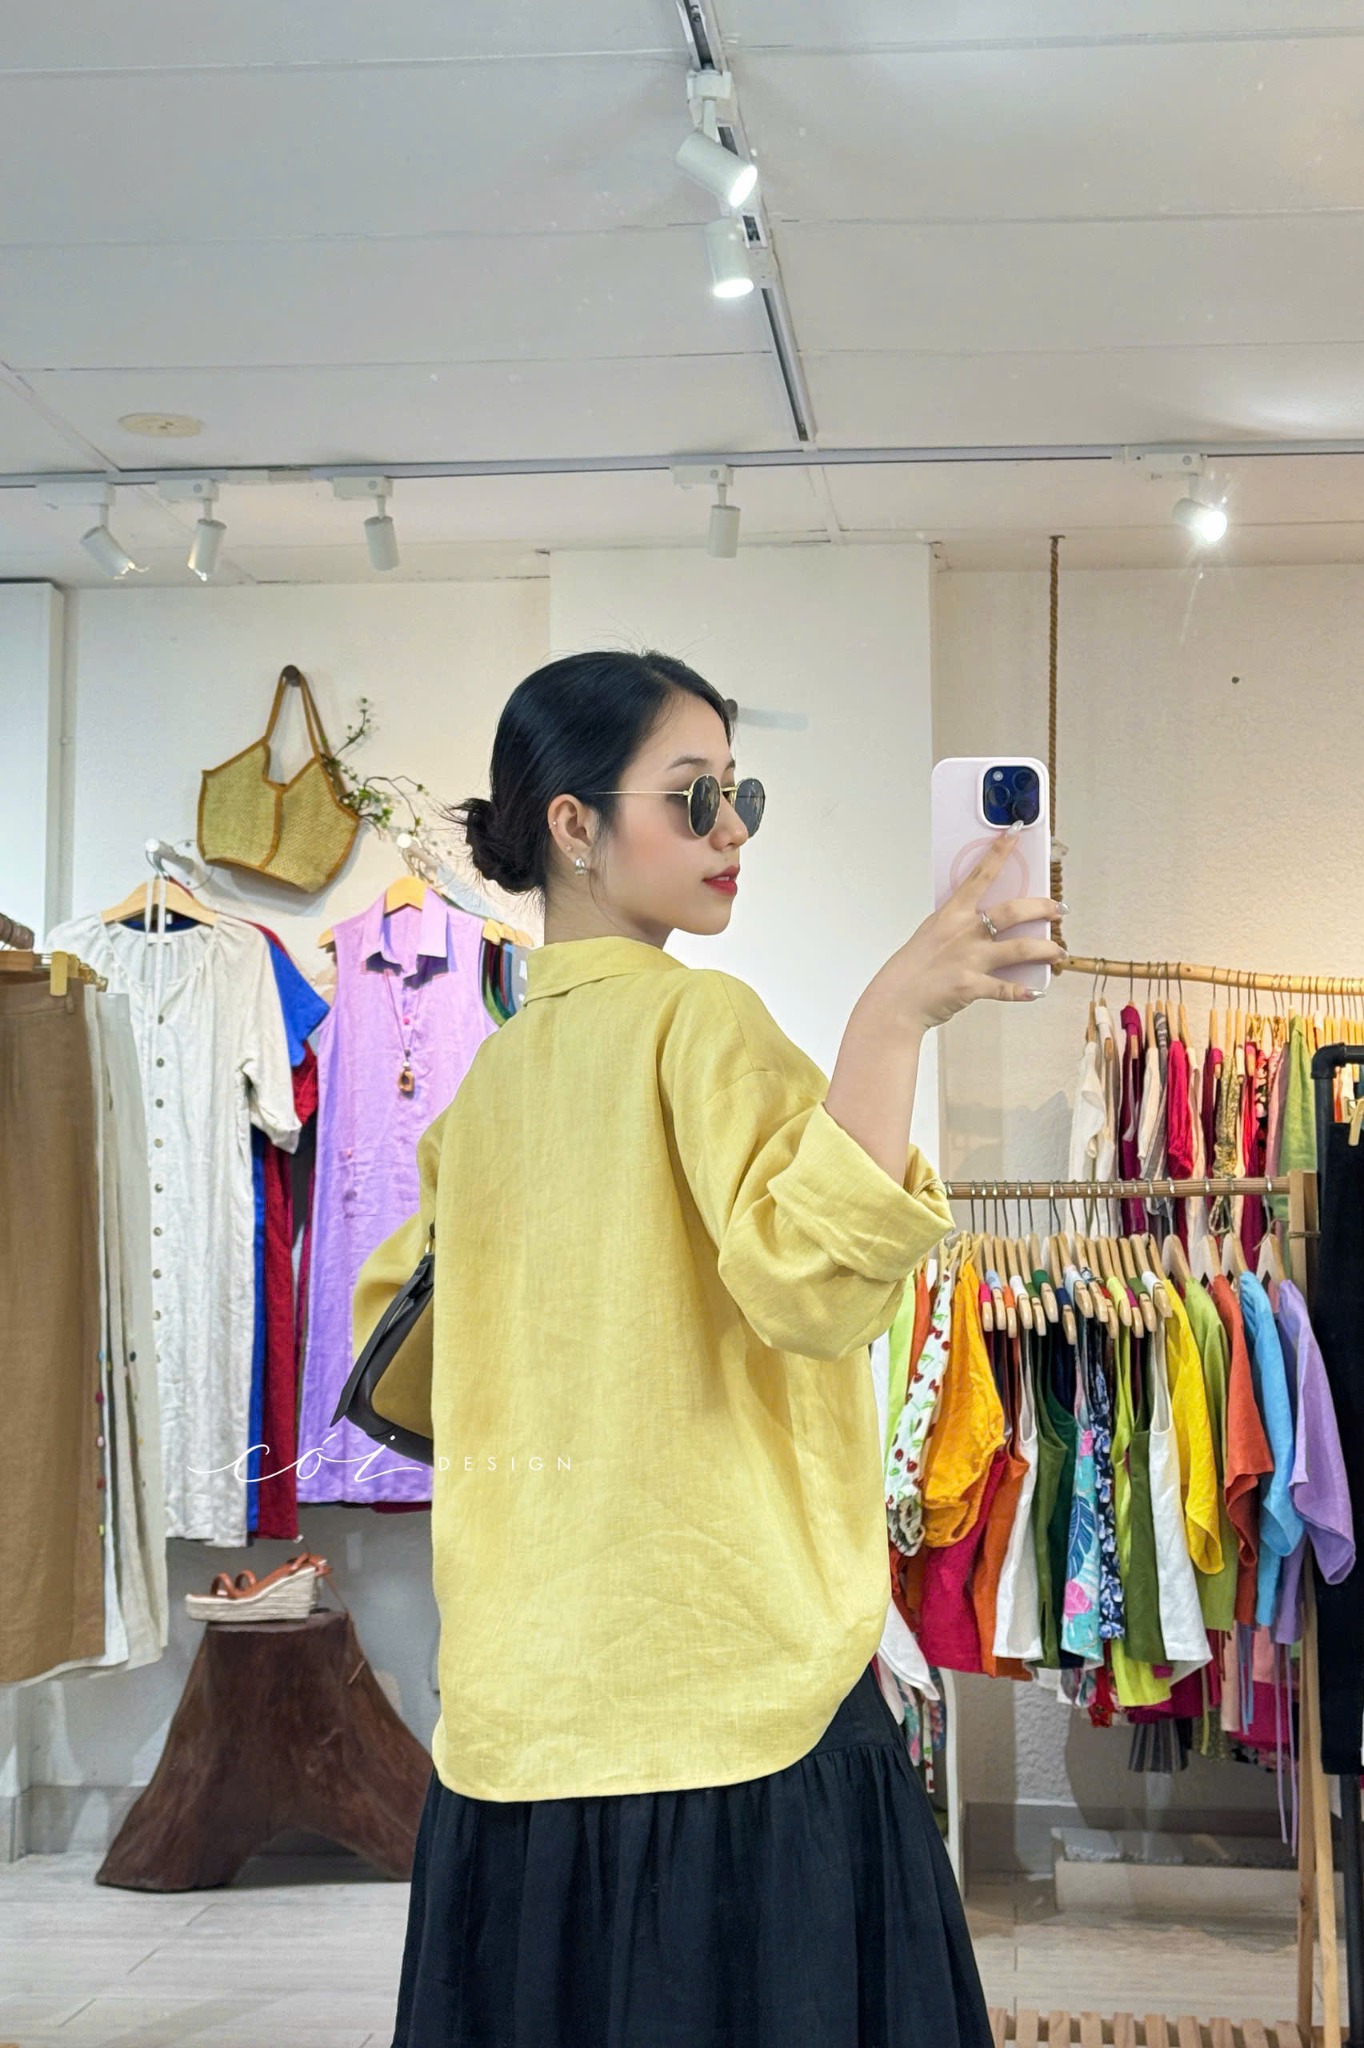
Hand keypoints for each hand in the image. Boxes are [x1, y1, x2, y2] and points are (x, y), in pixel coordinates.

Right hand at [861, 829, 1065, 1033]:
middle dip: (1042, 908)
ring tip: (1058, 952)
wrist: (895, 1000)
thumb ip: (960, 925)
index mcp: (952, 914)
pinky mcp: (971, 985)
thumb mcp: (933, 934)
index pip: (980, 875)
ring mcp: (969, 958)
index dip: (999, 852)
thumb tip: (987, 924)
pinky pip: (1005, 988)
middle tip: (1058, 910)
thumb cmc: (913, 967)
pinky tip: (1035, 993)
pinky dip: (1023, 992)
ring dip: (1046, 949)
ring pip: (1020, 948)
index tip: (1015, 832)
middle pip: (1014, 911)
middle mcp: (964, 932)